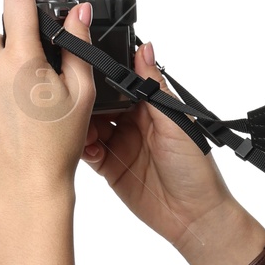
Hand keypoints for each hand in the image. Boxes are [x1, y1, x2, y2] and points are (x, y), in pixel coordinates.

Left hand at [0, 0, 95, 205]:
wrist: (26, 186)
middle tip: (40, 84)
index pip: (15, 0)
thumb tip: (79, 14)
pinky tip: (8, 118)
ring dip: (3, 75)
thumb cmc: (57, 146)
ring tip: (24, 108)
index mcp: (21, 60)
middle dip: (20, 52)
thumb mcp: (82, 93)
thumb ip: (79, 47)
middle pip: (2, 39)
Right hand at [80, 37, 242, 248]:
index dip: (100, 74)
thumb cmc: (196, 169)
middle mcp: (133, 122)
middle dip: (82, 98)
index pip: (119, 82)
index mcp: (150, 107)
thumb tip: (146, 48)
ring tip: (70, 121)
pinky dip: (78, 146)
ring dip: (76, 122)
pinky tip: (79, 145)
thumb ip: (155, 88)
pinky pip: (85, 151)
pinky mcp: (109, 167)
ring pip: (86, 125)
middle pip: (98, 102)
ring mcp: (119, 144)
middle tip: (68, 95)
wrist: (195, 216)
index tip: (80, 65)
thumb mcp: (177, 123)